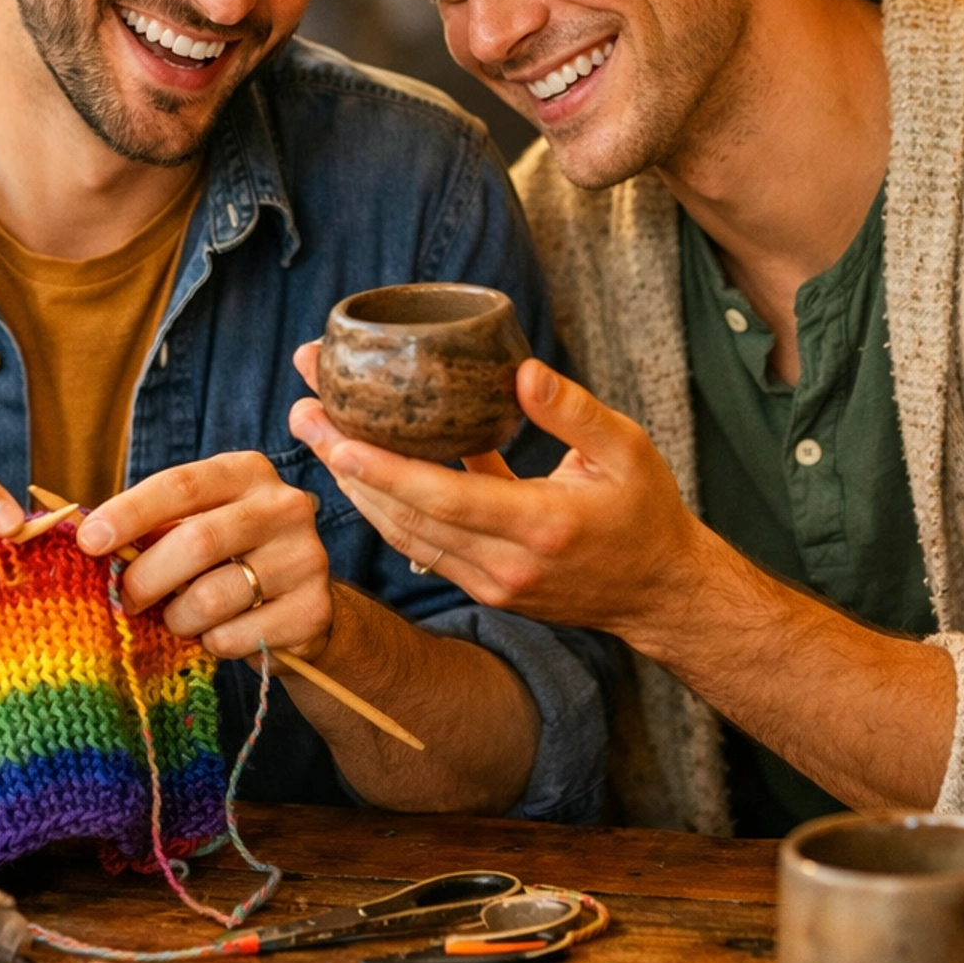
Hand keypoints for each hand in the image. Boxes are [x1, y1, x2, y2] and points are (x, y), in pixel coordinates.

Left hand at [79, 453, 331, 660]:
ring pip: (212, 597)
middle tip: (125, 599)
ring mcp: (306, 556)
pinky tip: (217, 633)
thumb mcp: (195, 525)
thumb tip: (91, 538)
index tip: (89, 540)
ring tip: (178, 618)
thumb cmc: (227, 559)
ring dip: (177, 617)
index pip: (181, 484)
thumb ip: (153, 527)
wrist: (299, 605)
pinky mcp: (313, 609)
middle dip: (146, 577)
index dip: (130, 512)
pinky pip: (235, 635)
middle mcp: (285, 505)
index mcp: (248, 472)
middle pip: (196, 541)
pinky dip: (211, 643)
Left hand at [288, 351, 701, 638]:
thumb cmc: (646, 511)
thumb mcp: (626, 448)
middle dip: (346, 465)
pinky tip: (357, 469)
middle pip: (405, 515)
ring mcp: (491, 582)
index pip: (444, 498)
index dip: (384, 469)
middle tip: (302, 413)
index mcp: (540, 524)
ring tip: (315, 434)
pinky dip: (384, 508)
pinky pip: (421, 546)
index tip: (337, 437)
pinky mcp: (484, 588)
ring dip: (354, 487)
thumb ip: (573, 411)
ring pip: (404, 535)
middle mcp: (505, 563)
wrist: (661, 593)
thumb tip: (519, 369)